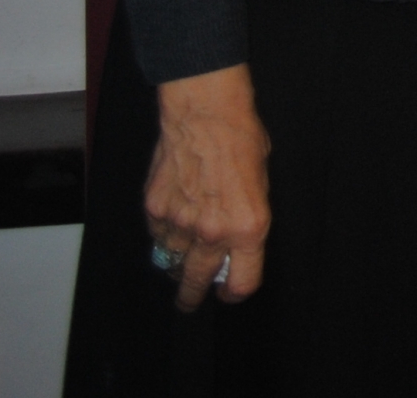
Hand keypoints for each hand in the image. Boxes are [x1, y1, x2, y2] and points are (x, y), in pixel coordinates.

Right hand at [145, 64, 269, 310]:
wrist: (206, 115)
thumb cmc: (242, 142)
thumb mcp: (261, 185)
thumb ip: (247, 221)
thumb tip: (233, 246)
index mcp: (247, 228)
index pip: (241, 283)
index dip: (235, 291)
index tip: (229, 292)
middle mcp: (212, 232)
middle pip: (196, 283)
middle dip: (193, 296)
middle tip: (191, 300)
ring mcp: (180, 223)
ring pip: (172, 261)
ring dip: (177, 261)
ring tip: (182, 253)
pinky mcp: (155, 210)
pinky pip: (158, 236)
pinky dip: (164, 235)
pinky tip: (173, 221)